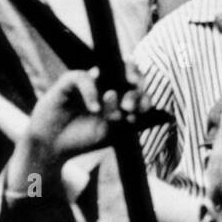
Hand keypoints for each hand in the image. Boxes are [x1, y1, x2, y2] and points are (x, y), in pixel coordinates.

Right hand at [23, 67, 152, 170]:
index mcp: (118, 95)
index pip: (136, 87)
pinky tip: (95, 109)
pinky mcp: (68, 82)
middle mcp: (105, 84)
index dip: (144, 95)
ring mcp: (88, 81)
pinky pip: (84, 78)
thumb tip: (167, 116)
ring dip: (118, 91)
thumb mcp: (114, 133)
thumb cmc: (83, 139)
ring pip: (109, 72)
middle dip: (135, 88)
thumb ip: (135, 121)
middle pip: (127, 73)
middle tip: (132, 106)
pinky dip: (92, 92)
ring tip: (121, 108)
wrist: (53, 149)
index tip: (146, 108)